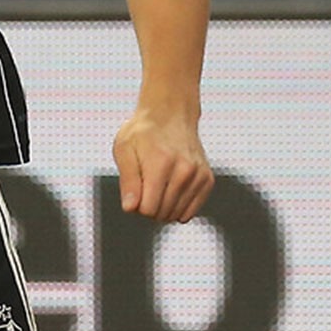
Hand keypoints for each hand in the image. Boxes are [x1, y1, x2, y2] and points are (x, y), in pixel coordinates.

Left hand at [112, 107, 213, 222]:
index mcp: (161, 163)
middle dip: (148, 206)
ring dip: (163, 207)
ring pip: (176, 216)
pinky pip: (190, 212)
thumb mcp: (124, 149)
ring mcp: (198, 176)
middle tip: (145, 184)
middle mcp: (184, 170)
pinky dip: (178, 207)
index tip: (135, 189)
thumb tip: (130, 208)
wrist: (170, 114)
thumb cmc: (143, 133)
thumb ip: (128, 181)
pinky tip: (171, 189)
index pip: (147, 209)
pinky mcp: (207, 180)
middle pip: (161, 214)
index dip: (136, 205)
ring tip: (158, 184)